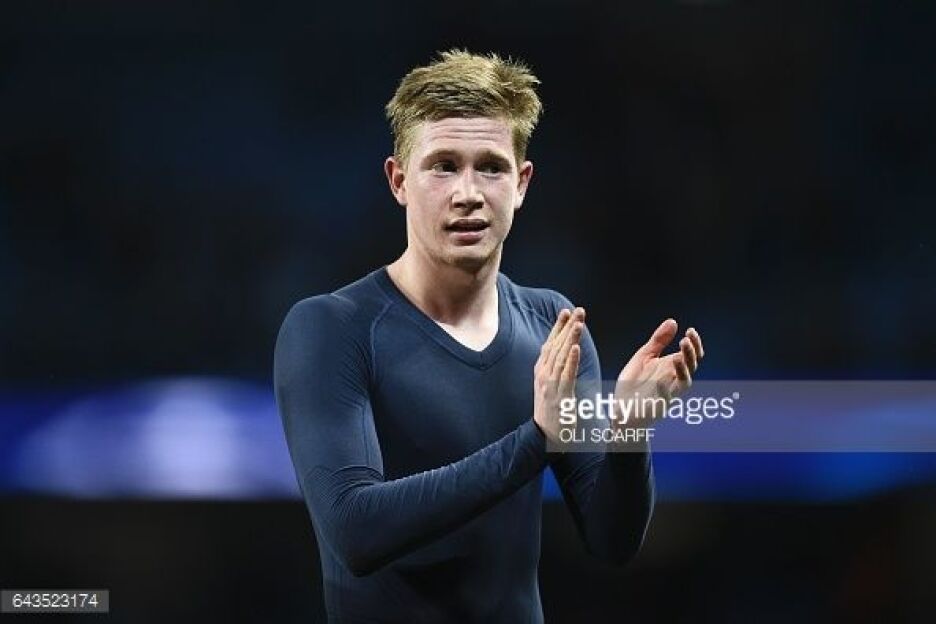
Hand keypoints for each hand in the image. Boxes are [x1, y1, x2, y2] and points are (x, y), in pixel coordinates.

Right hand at [533, 307, 584, 443]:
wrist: (544, 435)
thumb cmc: (550, 410)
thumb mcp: (548, 385)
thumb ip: (554, 368)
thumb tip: (563, 351)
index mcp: (541, 371)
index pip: (549, 343)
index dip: (558, 327)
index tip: (566, 311)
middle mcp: (543, 374)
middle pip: (556, 346)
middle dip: (567, 327)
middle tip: (578, 310)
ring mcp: (550, 385)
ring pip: (561, 357)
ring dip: (570, 338)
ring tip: (578, 323)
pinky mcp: (560, 396)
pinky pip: (567, 375)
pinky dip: (572, 360)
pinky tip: (577, 348)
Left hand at [613, 320, 703, 425]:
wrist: (621, 408)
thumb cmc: (634, 383)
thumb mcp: (645, 356)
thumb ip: (659, 341)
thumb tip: (674, 321)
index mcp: (672, 366)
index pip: (691, 354)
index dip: (694, 343)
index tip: (690, 330)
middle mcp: (674, 379)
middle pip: (691, 365)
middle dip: (691, 353)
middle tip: (685, 340)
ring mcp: (668, 392)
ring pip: (685, 382)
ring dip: (683, 369)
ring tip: (677, 357)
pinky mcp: (658, 404)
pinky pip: (665, 398)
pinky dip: (664, 389)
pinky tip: (660, 379)